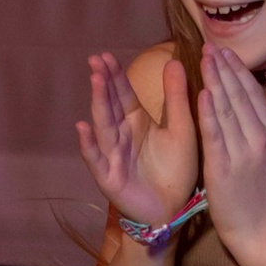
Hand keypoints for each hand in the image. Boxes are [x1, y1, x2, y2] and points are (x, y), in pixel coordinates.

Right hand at [76, 52, 197, 226]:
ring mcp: (112, 156)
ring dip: (98, 103)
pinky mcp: (109, 177)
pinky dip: (89, 145)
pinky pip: (96, 159)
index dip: (115, 76)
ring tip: (95, 81)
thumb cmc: (176, 170)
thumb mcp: (182, 129)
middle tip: (95, 59)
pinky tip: (83, 129)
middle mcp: (121, 135)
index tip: (106, 55)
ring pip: (103, 126)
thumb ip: (177, 98)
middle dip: (103, 83)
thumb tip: (173, 61)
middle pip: (109, 105)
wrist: (175, 209)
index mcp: (137, 123)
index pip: (123, 95)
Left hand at [196, 47, 265, 250]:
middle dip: (224, 68)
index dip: (237, 69)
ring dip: (215, 81)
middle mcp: (259, 138)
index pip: (253, 92)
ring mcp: (243, 152)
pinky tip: (203, 93)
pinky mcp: (224, 168)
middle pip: (239, 95)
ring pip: (227, 109)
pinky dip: (210, 112)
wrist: (261, 230)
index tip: (224, 50)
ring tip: (204, 59)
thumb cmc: (263, 192)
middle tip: (209, 45)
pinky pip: (216, 135)